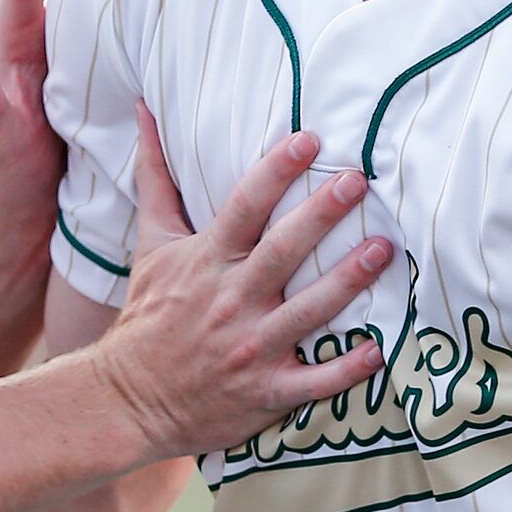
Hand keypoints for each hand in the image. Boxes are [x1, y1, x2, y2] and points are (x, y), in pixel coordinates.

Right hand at [90, 105, 388, 461]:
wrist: (128, 399)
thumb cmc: (149, 315)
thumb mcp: (151, 245)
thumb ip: (156, 179)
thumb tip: (146, 112)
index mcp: (206, 261)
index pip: (244, 207)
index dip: (276, 171)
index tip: (310, 139)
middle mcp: (230, 300)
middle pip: (281, 251)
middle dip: (321, 215)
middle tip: (358, 180)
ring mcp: (250, 347)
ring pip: (306, 311)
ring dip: (347, 281)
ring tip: (383, 249)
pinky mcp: (265, 390)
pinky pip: (313, 380)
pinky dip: (346, 369)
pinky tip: (379, 348)